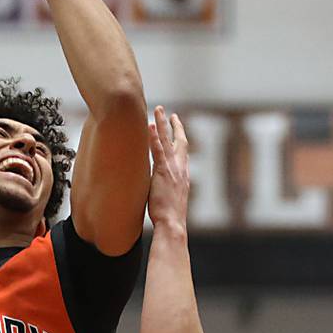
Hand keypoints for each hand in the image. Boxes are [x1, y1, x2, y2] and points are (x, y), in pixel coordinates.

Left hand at [148, 107, 189, 230]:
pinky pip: (157, 149)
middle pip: (179, 141)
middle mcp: (181, 169)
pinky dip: (153, 137)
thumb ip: (165, 192)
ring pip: (168, 140)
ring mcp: (173, 168)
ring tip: (158, 109)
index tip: (177, 131)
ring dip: (163, 123)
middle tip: (170, 113)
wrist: (173, 223)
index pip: (183, 154)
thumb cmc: (169, 219)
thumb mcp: (170, 201)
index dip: (180, 141)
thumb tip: (158, 194)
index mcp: (183, 176)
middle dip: (175, 126)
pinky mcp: (163, 171)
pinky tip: (149, 125)